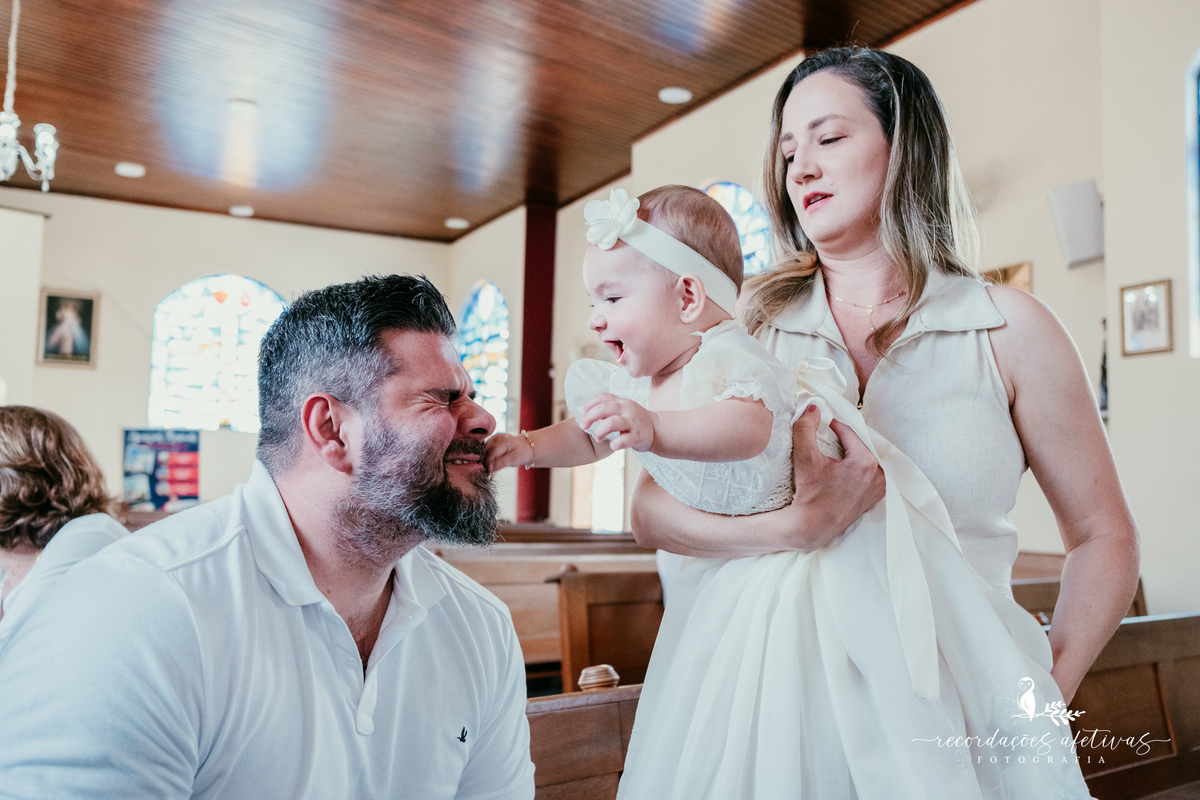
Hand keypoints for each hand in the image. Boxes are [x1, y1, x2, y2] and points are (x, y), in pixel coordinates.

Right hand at [484, 433, 532, 470]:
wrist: (526, 447)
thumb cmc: (522, 453)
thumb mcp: (513, 460)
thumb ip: (500, 463)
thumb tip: (488, 469)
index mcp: (502, 440)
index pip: (490, 452)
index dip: (487, 463)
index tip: (487, 471)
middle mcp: (496, 437)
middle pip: (485, 451)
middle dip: (485, 462)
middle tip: (487, 471)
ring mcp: (493, 438)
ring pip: (484, 450)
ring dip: (486, 459)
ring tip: (490, 467)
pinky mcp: (492, 441)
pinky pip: (486, 449)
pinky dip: (488, 456)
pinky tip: (492, 461)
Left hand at [579, 393, 657, 452]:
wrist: (658, 430)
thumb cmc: (635, 421)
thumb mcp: (624, 409)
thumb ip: (609, 408)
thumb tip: (587, 413)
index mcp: (622, 402)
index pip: (602, 397)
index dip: (589, 405)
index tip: (583, 414)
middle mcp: (627, 409)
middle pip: (604, 408)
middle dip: (590, 417)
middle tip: (584, 426)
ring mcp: (633, 423)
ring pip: (611, 423)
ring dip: (600, 431)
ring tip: (598, 438)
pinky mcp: (638, 436)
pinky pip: (623, 440)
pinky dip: (614, 444)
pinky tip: (613, 445)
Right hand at [784, 407, 884, 548]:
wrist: (811, 527)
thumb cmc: (809, 496)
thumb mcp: (805, 458)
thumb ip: (805, 429)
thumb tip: (813, 408)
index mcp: (865, 463)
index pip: (850, 433)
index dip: (834, 426)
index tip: (822, 424)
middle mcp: (878, 475)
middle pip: (860, 446)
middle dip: (845, 440)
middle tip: (828, 437)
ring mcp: (878, 488)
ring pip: (865, 459)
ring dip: (852, 453)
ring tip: (835, 451)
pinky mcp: (874, 498)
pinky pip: (869, 474)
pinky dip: (857, 467)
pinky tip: (842, 468)